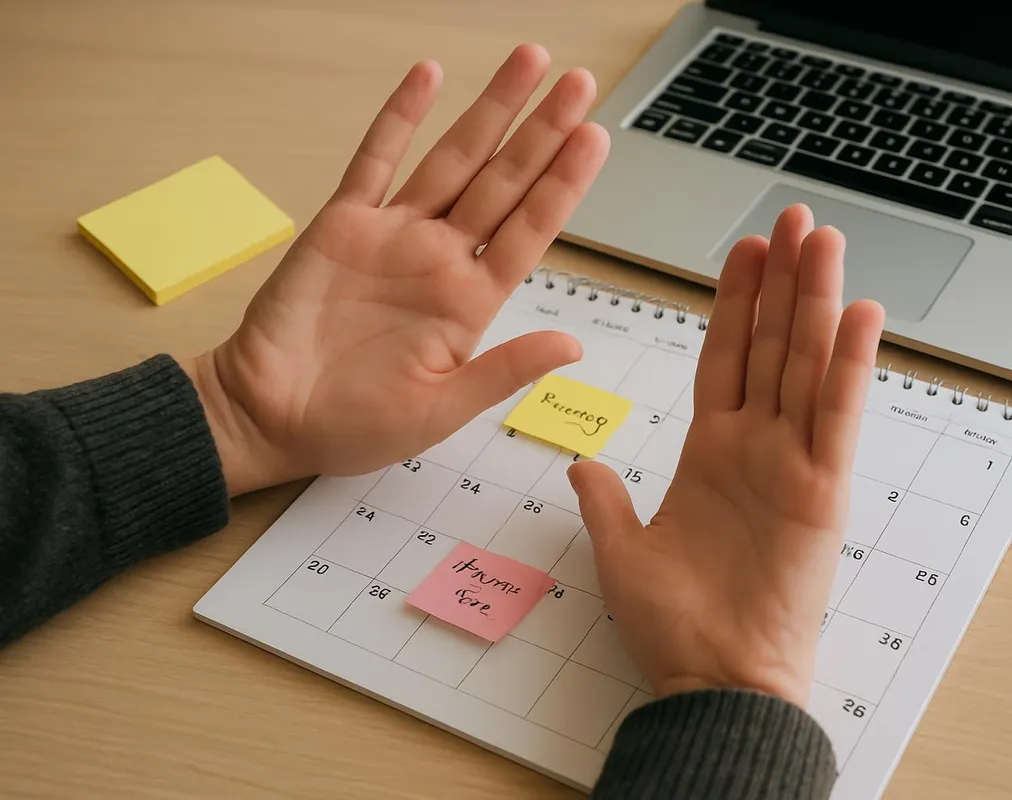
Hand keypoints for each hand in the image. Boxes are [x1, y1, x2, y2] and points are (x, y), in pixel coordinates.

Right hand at [183, 45, 608, 495]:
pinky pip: (375, 159)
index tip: (595, 139)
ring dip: (490, 111)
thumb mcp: (440, 410)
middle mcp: (440, 259)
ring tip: (530, 63)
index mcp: (470, 302)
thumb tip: (574, 346)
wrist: (270, 417)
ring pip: (452, 159)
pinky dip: (401, 116)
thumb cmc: (353, 426)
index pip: (529, 231)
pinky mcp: (342, 224)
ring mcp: (393, 235)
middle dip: (542, 132)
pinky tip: (429, 76)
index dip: (562, 184)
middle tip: (579, 84)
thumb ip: (505, 370)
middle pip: (503, 182)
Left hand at [567, 204, 884, 708]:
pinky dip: (849, 364)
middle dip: (780, 280)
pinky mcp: (822, 493)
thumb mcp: (622, 551)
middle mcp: (756, 447)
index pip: (725, 358)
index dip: (735, 303)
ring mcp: (793, 465)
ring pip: (805, 364)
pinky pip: (836, 417)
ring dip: (814, 300)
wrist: (712, 681)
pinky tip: (860, 312)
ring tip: (822, 239)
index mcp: (711, 453)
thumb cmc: (672, 625)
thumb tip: (582, 461)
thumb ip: (606, 499)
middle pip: (771, 344)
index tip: (744, 252)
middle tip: (791, 219)